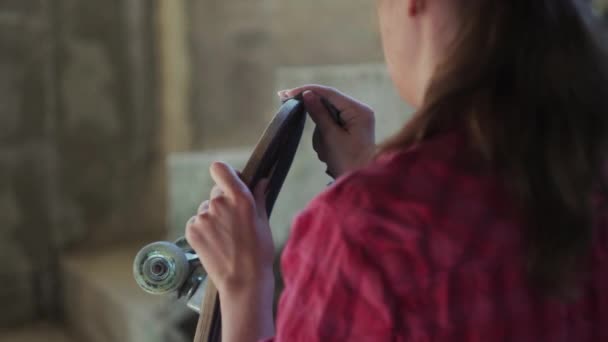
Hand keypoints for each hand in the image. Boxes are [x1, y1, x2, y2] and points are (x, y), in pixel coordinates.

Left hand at [185, 162, 274, 295]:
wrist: (243, 281)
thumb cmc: (258, 252)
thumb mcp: (263, 222)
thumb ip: (259, 197)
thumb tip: (261, 180)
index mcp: (240, 197)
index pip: (220, 168)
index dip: (225, 174)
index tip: (232, 183)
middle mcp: (218, 203)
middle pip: (215, 191)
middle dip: (223, 201)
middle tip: (234, 222)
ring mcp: (203, 217)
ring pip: (206, 209)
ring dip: (213, 217)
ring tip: (226, 238)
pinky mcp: (192, 230)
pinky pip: (196, 221)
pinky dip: (204, 229)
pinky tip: (216, 243)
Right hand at [279, 85, 375, 177]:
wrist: (362, 184)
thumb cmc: (348, 162)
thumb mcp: (331, 137)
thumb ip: (319, 114)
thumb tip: (307, 94)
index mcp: (359, 110)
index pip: (330, 93)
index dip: (308, 90)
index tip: (287, 93)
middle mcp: (359, 111)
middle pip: (328, 104)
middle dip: (314, 116)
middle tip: (289, 108)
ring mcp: (356, 121)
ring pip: (327, 117)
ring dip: (320, 133)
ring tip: (326, 151)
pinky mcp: (351, 130)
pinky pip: (330, 128)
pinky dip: (324, 138)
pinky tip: (328, 153)